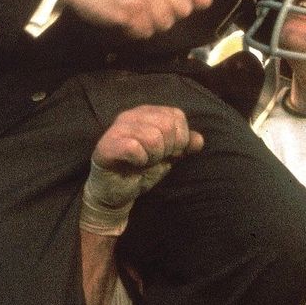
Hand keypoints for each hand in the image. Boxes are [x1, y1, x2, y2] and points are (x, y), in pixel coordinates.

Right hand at [61, 0, 211, 38]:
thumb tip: (208, 1)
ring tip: (133, 11)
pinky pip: (145, 33)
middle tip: (145, 5)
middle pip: (182, 12)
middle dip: (166, 15)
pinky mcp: (130, 10)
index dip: (179, 2)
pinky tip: (123, 17)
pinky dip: (134, 31)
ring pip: (165, 24)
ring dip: (149, 24)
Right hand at [80, 106, 203, 234]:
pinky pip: (133, 148)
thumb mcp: (169, 157)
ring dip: (153, 157)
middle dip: (167, 148)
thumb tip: (199, 140)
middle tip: (155, 158)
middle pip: (166, 125)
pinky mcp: (106, 145)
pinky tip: (134, 164)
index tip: (169, 153)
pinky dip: (140, 160)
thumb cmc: (142, 169)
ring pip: (152, 137)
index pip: (176, 115)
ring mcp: (117, 128)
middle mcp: (131, 115)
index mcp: (147, 113)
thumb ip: (184, 146)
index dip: (179, 139)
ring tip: (144, 162)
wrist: (117, 191)